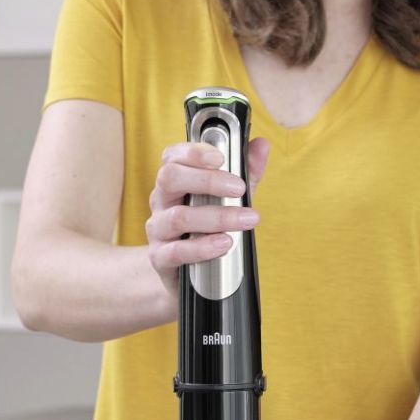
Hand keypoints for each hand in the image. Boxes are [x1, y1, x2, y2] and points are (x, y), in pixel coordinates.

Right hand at [144, 134, 269, 287]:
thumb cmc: (207, 228)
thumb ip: (245, 172)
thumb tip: (261, 145)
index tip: (220, 157)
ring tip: (246, 220)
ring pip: (179, 217)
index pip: (173, 156)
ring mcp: (157, 229)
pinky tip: (224, 244)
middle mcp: (161, 201)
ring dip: (217, 217)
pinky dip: (202, 247)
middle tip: (239, 188)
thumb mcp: (230, 197)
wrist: (190, 273)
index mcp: (174, 181)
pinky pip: (176, 251)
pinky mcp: (160, 258)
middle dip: (207, 180)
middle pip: (170, 178)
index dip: (193, 152)